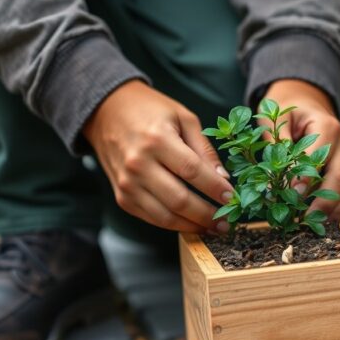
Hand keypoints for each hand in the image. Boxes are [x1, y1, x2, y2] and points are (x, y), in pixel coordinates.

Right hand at [83, 80, 232, 232]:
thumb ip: (204, 149)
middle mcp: (138, 164)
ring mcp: (127, 184)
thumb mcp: (183, 118)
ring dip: (192, 226)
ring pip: (165, 216)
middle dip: (207, 215)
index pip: (192, 171)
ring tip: (213, 227)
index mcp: (156, 140)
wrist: (107, 113)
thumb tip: (223, 179)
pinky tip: (191, 223)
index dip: (215, 188)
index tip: (232, 198)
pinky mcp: (122, 197)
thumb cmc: (150, 111)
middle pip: (179, 200)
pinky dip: (174, 224)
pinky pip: (151, 218)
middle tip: (227, 222)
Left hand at [263, 79, 339, 221]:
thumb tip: (273, 179)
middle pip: (338, 177)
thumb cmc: (286, 110)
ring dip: (328, 211)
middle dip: (321, 203)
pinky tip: (316, 224)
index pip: (319, 156)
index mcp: (327, 125)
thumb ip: (275, 143)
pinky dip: (333, 211)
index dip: (307, 178)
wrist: (307, 104)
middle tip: (302, 222)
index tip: (292, 196)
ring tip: (307, 228)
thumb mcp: (273, 117)